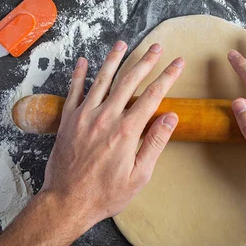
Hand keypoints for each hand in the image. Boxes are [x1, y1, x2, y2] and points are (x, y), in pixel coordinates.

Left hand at [40, 41, 183, 232]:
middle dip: (146, 61)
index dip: (168, 76)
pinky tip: (84, 61)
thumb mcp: (139, 175)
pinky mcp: (68, 120)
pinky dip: (79, 74)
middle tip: (156, 47)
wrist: (67, 202)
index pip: (153, 95)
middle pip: (129, 80)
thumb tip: (171, 118)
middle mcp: (106, 117)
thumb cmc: (106, 194)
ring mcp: (85, 116)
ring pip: (102, 79)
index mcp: (127, 130)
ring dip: (114, 59)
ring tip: (123, 43)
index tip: (178, 63)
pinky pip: (74, 90)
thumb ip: (155, 143)